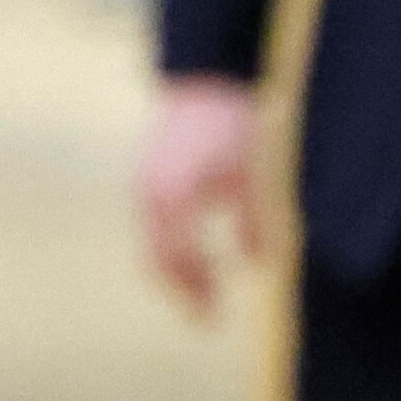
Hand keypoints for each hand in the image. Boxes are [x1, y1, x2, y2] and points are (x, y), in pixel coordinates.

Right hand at [137, 78, 265, 316]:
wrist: (201, 80)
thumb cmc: (231, 124)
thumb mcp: (252, 174)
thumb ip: (256, 220)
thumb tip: (257, 263)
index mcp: (175, 197)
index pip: (181, 260)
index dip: (199, 291)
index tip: (216, 317)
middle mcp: (150, 197)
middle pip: (157, 261)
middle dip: (183, 292)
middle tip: (207, 319)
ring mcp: (142, 189)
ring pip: (152, 247)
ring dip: (176, 274)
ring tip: (205, 293)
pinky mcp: (144, 182)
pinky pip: (152, 230)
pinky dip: (171, 252)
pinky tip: (198, 259)